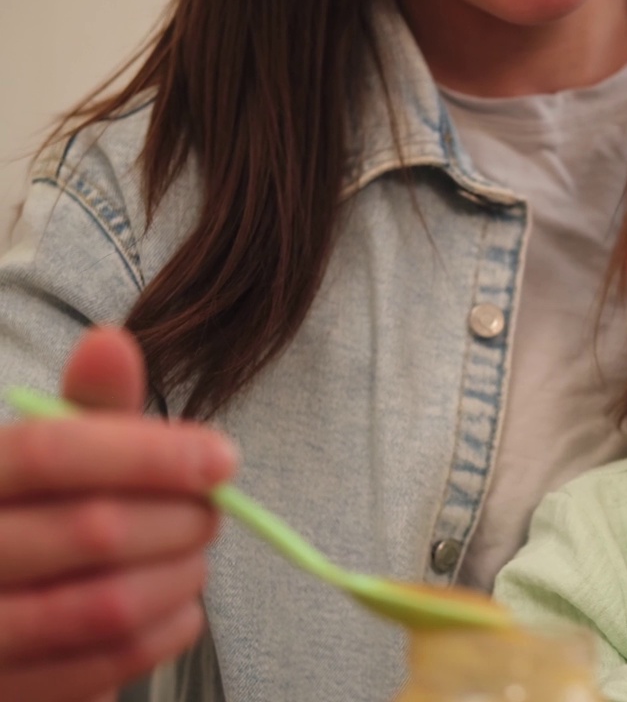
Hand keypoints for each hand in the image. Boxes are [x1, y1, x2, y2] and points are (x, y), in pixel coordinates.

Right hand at [0, 327, 237, 701]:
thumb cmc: (26, 520)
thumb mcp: (44, 462)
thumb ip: (86, 413)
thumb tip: (112, 341)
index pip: (51, 453)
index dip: (148, 452)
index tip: (223, 458)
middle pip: (93, 529)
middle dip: (181, 517)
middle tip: (212, 512)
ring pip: (108, 605)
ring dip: (181, 576)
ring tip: (196, 556)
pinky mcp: (6, 693)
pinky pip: (107, 666)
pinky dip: (166, 632)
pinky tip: (180, 605)